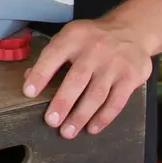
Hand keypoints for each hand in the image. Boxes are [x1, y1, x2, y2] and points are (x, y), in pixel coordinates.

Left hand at [22, 19, 152, 139]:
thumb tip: (29, 78)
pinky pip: (116, 102)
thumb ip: (51, 57)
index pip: (53, 55)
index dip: (40, 74)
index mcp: (74, 37)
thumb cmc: (93, 38)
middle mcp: (94, 50)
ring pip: (96, 94)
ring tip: (68, 132)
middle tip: (51, 121)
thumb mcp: (70, 37)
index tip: (29, 92)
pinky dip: (103, 118)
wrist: (132, 30)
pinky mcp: (130, 77)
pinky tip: (92, 128)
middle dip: (63, 102)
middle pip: (77, 79)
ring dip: (81, 116)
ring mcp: (114, 64)